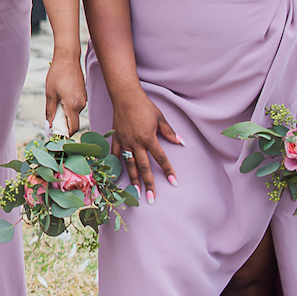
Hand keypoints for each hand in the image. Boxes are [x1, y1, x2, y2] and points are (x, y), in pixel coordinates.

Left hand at [44, 54, 86, 135]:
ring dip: (65, 113)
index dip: (65, 134)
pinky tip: (60, 97)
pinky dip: (68, 107)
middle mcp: (82, 104)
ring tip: (55, 103)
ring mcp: (84, 99)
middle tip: (51, 120)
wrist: (68, 58)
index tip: (56, 135)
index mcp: (73, 105)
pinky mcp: (83, 94)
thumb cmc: (57, 74)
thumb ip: (50, 111)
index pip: (73, 128)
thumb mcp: (50, 93)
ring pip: (74, 113)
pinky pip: (76, 106)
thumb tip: (49, 125)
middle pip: (74, 121)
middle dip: (63, 124)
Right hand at [109, 87, 181, 203]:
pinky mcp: (116, 138)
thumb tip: (181, 142)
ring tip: (136, 193)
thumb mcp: (160, 118)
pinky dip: (116, 165)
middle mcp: (136, 143)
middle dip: (149, 184)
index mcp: (149, 138)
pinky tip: (117, 175)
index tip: (174, 183)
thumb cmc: (144, 106)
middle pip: (143, 168)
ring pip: (129, 165)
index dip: (168, 171)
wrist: (125, 97)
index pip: (161, 159)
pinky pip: (115, 154)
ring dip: (133, 180)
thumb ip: (169, 132)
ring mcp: (124, 141)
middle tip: (152, 198)